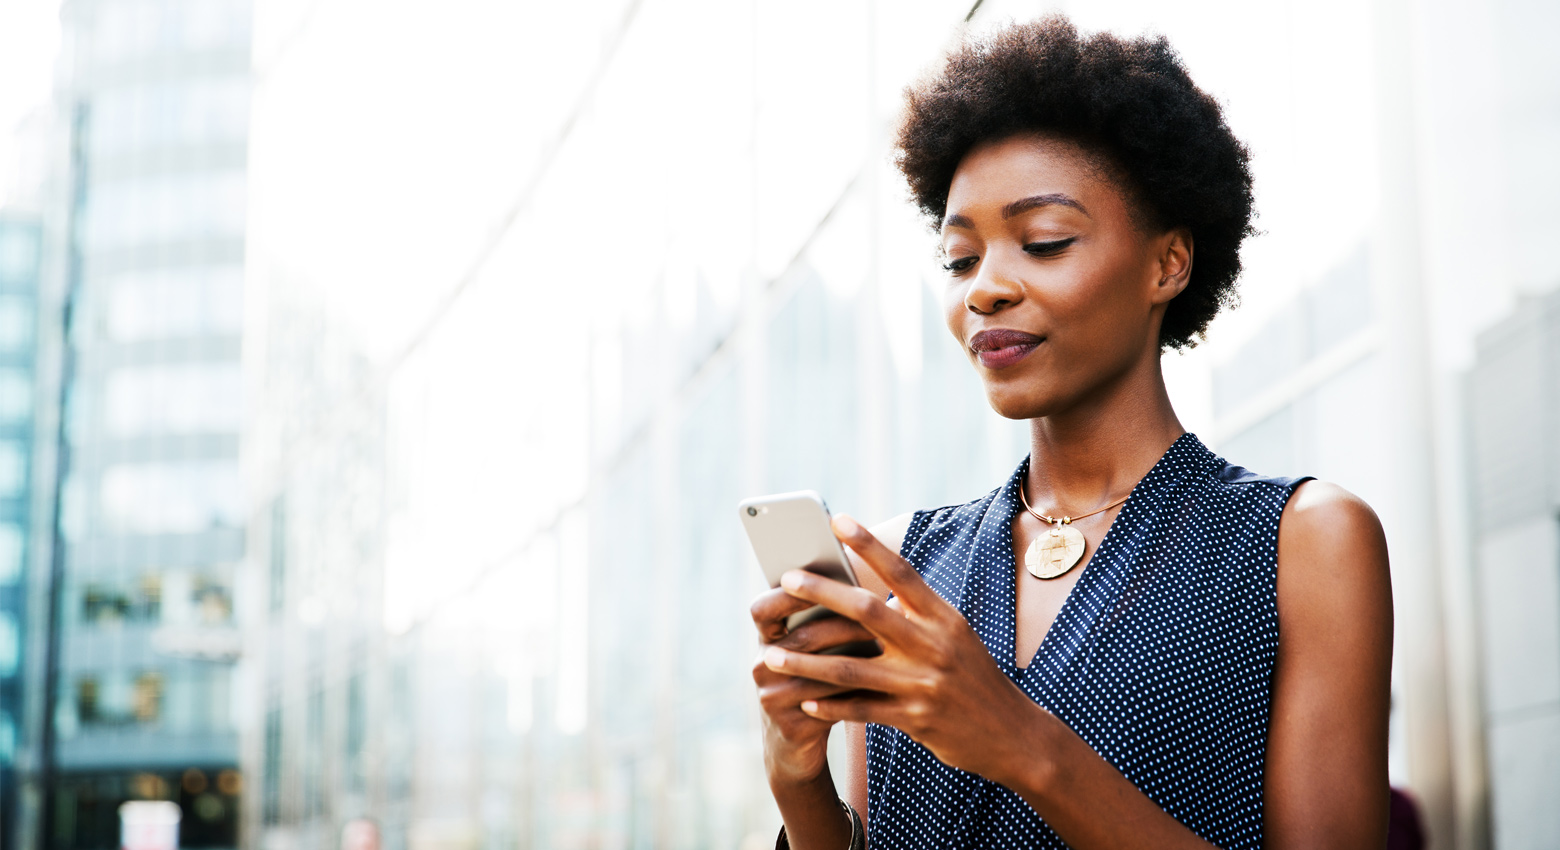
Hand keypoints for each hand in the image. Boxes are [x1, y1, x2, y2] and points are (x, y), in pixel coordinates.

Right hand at [750, 581, 880, 785]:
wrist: (796, 746)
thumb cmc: (815, 684)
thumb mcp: (813, 652)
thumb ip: (826, 621)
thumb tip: (868, 586)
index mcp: (766, 640)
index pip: (763, 609)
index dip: (787, 593)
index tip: (820, 577)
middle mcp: (762, 666)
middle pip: (801, 638)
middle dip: (841, 623)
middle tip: (877, 610)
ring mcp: (772, 698)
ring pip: (818, 671)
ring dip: (854, 656)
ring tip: (887, 643)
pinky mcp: (790, 726)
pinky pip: (827, 704)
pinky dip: (855, 690)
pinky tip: (882, 682)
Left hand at [761, 514, 1047, 786]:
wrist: (1013, 734)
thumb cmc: (973, 677)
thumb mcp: (955, 636)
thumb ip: (916, 614)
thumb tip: (869, 588)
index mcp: (943, 618)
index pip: (901, 572)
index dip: (869, 545)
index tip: (837, 521)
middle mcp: (933, 645)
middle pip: (868, 611)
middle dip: (822, 593)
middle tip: (786, 580)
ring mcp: (922, 684)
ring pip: (852, 668)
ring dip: (806, 661)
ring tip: (770, 654)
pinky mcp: (914, 719)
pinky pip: (861, 710)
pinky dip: (830, 706)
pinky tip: (803, 701)